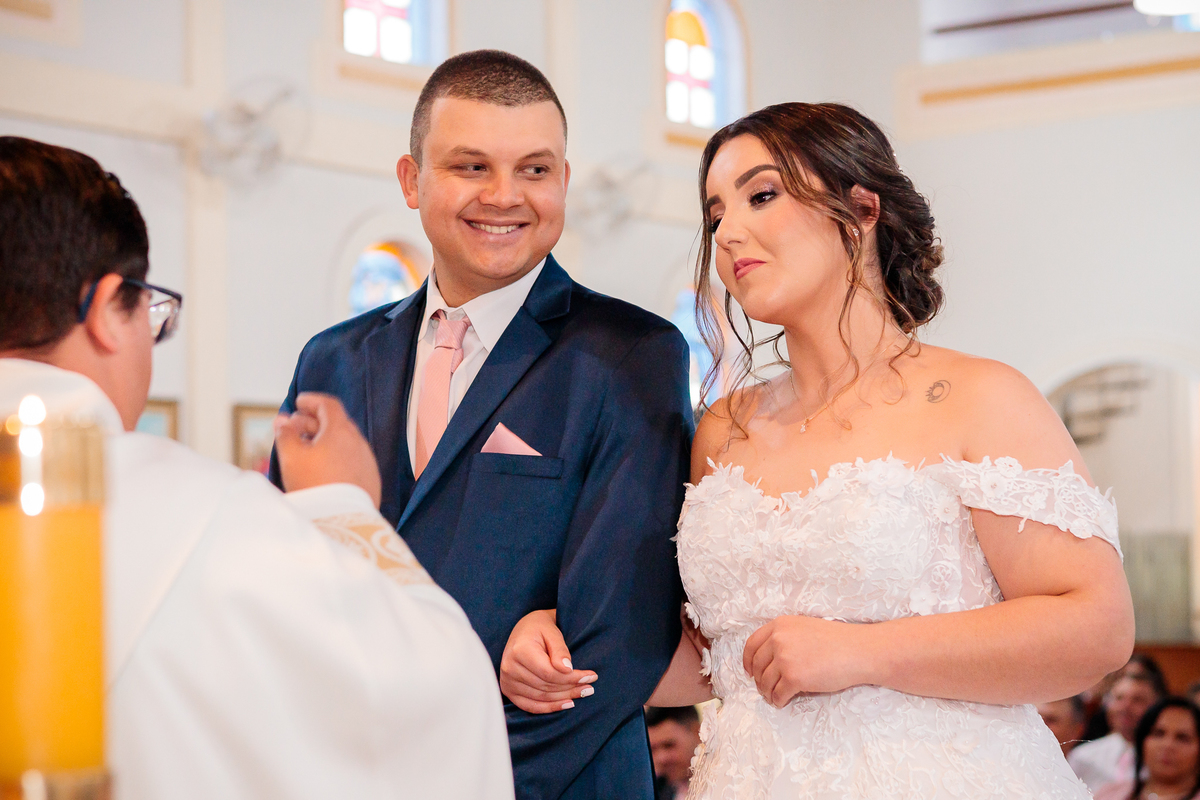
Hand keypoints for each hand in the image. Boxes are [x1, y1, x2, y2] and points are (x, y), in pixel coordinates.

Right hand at [274, 392, 381, 507]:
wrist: (343, 521)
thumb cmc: (315, 485)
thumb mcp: (292, 458)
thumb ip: (285, 435)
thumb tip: (282, 422)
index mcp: (341, 431)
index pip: (329, 405)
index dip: (312, 401)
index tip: (298, 403)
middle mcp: (359, 442)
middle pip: (336, 423)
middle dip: (314, 421)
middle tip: (294, 427)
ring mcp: (367, 461)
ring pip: (345, 443)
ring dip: (325, 440)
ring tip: (306, 448)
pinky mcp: (370, 480)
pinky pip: (352, 460)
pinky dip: (336, 456)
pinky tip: (324, 467)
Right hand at [499, 609, 597, 713]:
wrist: (523, 631)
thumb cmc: (540, 629)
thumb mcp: (553, 633)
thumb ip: (560, 650)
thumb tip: (567, 670)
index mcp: (519, 651)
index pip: (549, 673)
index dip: (572, 678)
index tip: (591, 676)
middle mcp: (510, 668)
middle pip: (546, 686)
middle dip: (571, 688)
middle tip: (590, 687)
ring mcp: (507, 681)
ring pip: (541, 697)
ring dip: (564, 698)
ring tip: (583, 693)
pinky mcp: (508, 690)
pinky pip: (530, 706)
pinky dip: (549, 707)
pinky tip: (567, 704)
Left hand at [742, 615, 870, 706]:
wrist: (856, 650)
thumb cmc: (836, 641)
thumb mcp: (804, 628)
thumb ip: (785, 637)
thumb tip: (769, 658)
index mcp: (779, 625)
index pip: (751, 644)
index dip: (747, 660)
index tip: (749, 671)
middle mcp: (778, 639)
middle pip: (757, 665)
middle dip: (758, 679)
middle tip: (763, 687)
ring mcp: (784, 659)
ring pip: (765, 682)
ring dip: (767, 692)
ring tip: (772, 696)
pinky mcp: (793, 678)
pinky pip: (778, 694)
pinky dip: (778, 701)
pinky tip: (782, 702)